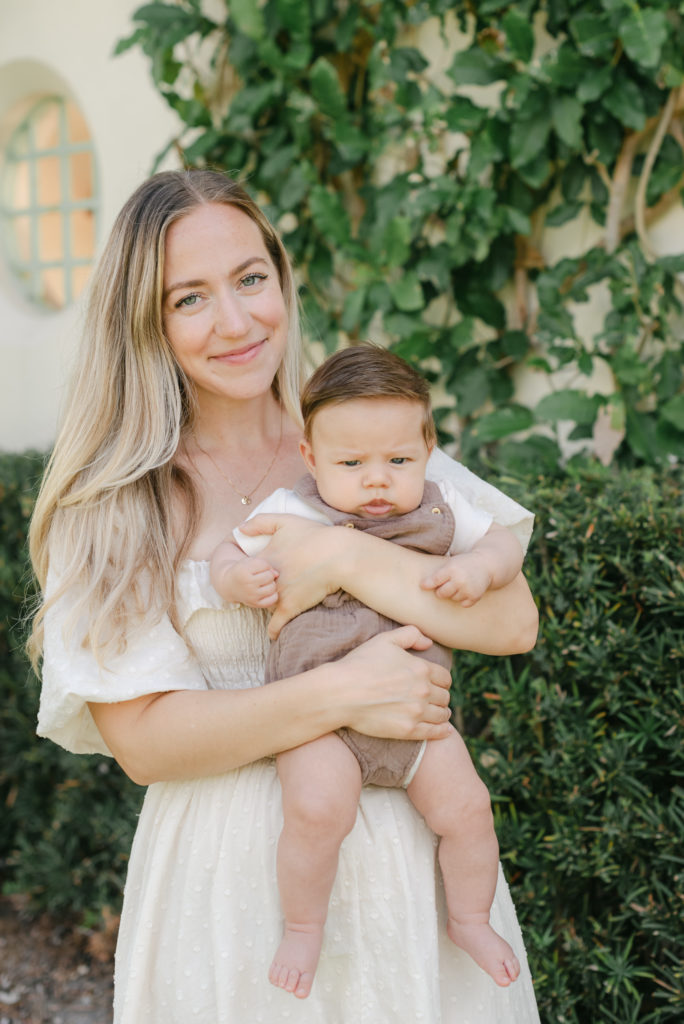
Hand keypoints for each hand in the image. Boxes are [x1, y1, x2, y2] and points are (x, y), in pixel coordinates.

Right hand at [222, 557, 278, 607]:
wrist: (230, 586)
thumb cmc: (243, 571)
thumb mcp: (249, 562)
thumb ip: (264, 564)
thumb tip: (277, 574)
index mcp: (243, 571)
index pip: (265, 565)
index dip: (264, 565)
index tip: (257, 568)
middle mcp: (247, 585)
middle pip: (270, 576)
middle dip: (268, 574)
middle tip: (261, 576)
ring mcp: (251, 596)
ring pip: (273, 587)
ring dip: (271, 584)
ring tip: (263, 583)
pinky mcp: (255, 604)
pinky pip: (273, 599)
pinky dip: (273, 594)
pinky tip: (266, 591)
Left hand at [237, 514, 343, 636]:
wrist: (338, 554)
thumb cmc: (314, 536)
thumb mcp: (285, 520)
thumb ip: (259, 522)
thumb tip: (239, 530)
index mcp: (264, 559)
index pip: (248, 570)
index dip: (254, 572)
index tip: (260, 573)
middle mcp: (266, 579)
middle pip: (255, 588)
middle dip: (259, 589)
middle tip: (270, 587)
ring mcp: (277, 594)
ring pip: (265, 604)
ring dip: (269, 605)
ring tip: (278, 603)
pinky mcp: (290, 607)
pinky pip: (275, 625)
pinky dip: (274, 631)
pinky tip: (273, 636)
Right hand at [335, 626, 451, 741]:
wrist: (341, 693)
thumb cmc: (360, 664)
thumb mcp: (385, 640)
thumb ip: (410, 635)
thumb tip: (429, 642)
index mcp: (421, 668)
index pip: (445, 677)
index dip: (441, 680)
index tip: (436, 684)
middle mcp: (423, 690)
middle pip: (445, 696)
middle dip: (440, 696)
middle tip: (435, 699)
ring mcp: (417, 712)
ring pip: (442, 714)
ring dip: (442, 712)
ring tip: (437, 713)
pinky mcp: (408, 730)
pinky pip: (435, 732)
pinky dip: (442, 731)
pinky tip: (444, 730)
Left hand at [421, 552, 491, 606]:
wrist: (487, 564)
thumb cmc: (464, 564)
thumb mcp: (451, 563)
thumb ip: (437, 574)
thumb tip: (421, 586)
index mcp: (451, 569)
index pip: (434, 581)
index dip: (427, 584)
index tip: (422, 586)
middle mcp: (459, 579)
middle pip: (441, 594)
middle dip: (442, 591)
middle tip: (448, 585)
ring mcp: (467, 589)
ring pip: (452, 599)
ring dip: (454, 594)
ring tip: (460, 584)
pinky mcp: (474, 596)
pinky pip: (463, 604)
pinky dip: (464, 599)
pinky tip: (467, 590)